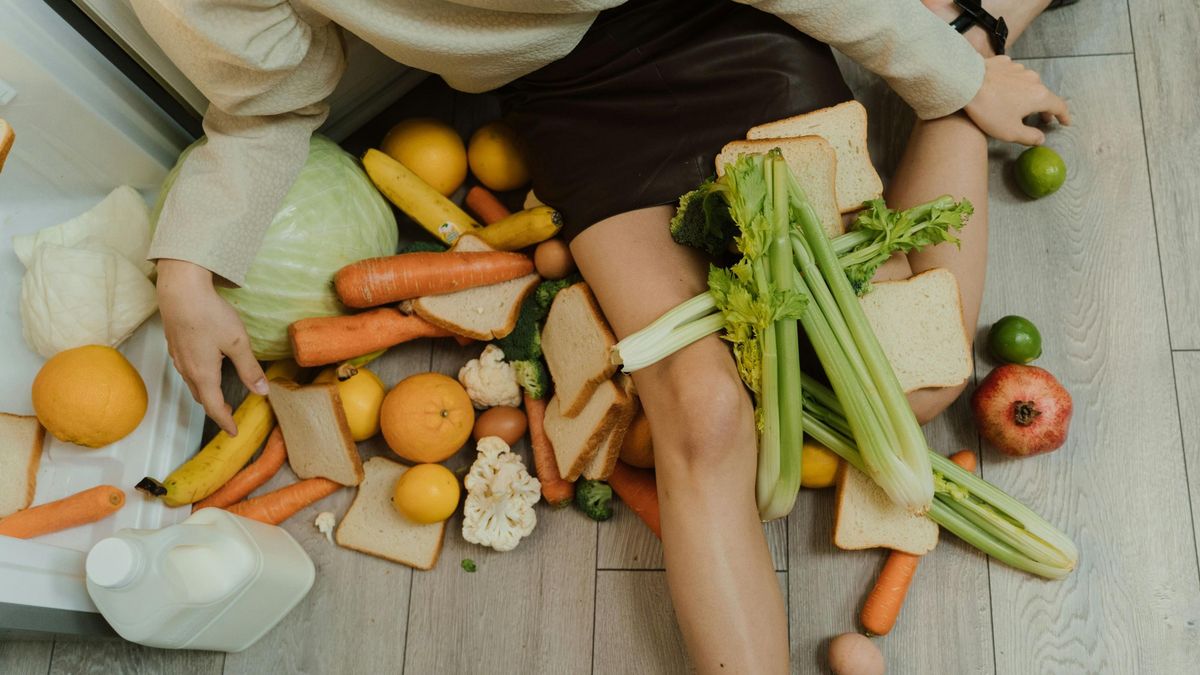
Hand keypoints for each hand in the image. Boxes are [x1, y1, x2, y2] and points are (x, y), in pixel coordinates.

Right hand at [157, 259, 266, 434]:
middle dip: (216, 409)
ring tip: (219, 396)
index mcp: (203, 374)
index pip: (214, 407)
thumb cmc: (209, 315)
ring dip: (206, 394)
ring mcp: (178, 357)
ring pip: (192, 384)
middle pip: (202, 397)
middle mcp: (187, 369)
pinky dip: (199, 379)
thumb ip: (249, 369)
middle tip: (229, 415)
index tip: (234, 432)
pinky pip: (187, 370)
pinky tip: (206, 369)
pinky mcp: (175, 345)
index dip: (224, 422)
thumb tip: (262, 392)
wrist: (179, 291)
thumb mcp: (237, 343)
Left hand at [964, 56, 1070, 144]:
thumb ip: (1029, 137)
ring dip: (1027, 94)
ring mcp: (1018, 68)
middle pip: (1043, 94)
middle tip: (1043, 118)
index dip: (1063, 116)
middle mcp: (1033, 79)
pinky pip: (1011, 74)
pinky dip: (1012, 83)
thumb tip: (1041, 139)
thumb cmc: (989, 110)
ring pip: (1027, 83)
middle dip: (1044, 107)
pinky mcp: (1003, 62)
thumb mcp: (1010, 132)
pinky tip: (1002, 89)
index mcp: (1039, 96)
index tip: (1065, 122)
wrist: (966, 82)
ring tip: (1020, 105)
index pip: (1059, 106)